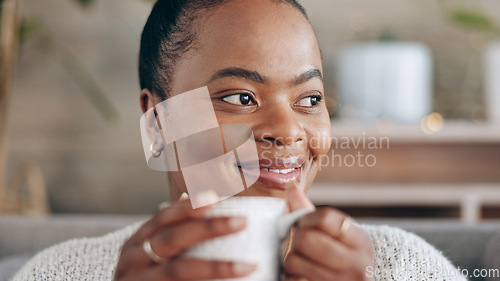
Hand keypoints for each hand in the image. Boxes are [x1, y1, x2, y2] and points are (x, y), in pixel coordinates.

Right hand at [114, 199, 255, 280]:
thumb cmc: (146, 278)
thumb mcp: (150, 254)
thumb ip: (171, 233)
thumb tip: (195, 199)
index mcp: (137, 242)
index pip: (163, 217)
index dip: (188, 208)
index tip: (214, 198)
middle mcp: (132, 259)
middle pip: (172, 238)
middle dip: (208, 228)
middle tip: (241, 222)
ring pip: (178, 271)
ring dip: (216, 267)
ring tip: (246, 266)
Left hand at [283, 187, 374, 280]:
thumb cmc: (340, 260)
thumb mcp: (336, 235)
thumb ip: (310, 212)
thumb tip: (291, 187)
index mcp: (361, 242)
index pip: (325, 217)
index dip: (307, 218)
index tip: (306, 223)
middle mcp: (357, 265)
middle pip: (305, 239)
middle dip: (296, 238)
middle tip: (299, 243)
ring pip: (293, 260)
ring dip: (290, 260)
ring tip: (300, 261)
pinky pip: (292, 280)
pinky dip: (290, 277)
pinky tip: (300, 275)